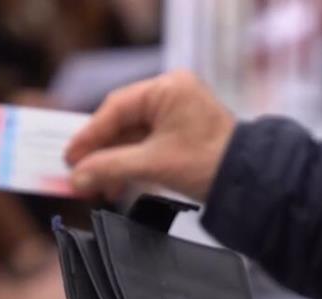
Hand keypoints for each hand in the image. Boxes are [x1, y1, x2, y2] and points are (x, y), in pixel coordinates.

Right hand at [65, 71, 235, 201]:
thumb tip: (76, 177)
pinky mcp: (182, 136)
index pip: (116, 108)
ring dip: (114, 164)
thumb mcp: (153, 164)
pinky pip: (148, 147)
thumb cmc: (212, 164)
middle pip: (122, 123)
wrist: (251, 183)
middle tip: (78, 175)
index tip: (70, 157)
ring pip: (133, 138)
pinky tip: (117, 185)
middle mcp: (172, 96)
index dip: (89, 135)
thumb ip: (109, 168)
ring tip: (97, 187)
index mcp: (168, 89)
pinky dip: (131, 166)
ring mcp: (178, 116)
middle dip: (100, 153)